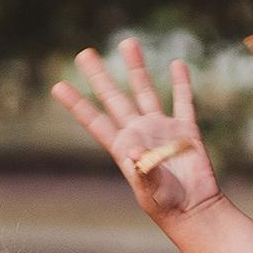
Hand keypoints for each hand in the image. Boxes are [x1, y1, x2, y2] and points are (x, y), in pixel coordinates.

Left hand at [50, 38, 220, 217]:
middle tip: (84, 53)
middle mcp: (138, 132)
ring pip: (145, 90)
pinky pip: (182, 101)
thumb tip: (134, 152)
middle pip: (115, 97)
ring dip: (136, 68)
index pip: (95, 120)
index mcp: (122, 147)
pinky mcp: (185, 130)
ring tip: (128, 43)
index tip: (58, 86)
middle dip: (100, 76)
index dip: (77, 104)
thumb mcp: (150, 189)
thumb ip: (142, 170)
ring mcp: (161, 128)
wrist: (194, 209)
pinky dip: (181, 83)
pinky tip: (176, 64)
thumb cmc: (166, 205)